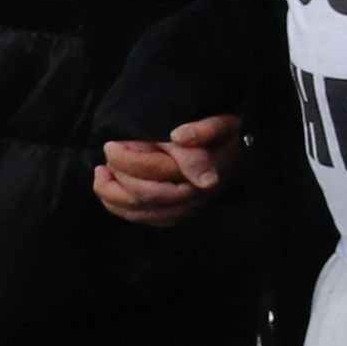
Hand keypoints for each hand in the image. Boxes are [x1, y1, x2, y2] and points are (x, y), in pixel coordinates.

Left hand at [95, 115, 238, 223]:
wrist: (245, 153)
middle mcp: (195, 195)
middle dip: (117, 178)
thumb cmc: (230, 136)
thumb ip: (205, 129)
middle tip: (104, 161)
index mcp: (202, 172)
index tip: (110, 145)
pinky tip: (113, 195)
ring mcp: (188, 208)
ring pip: (142, 212)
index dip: (127, 160)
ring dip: (113, 197)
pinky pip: (148, 220)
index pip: (155, 171)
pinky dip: (125, 211)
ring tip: (101, 177)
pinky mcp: (182, 215)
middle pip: (145, 195)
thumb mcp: (224, 124)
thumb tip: (179, 136)